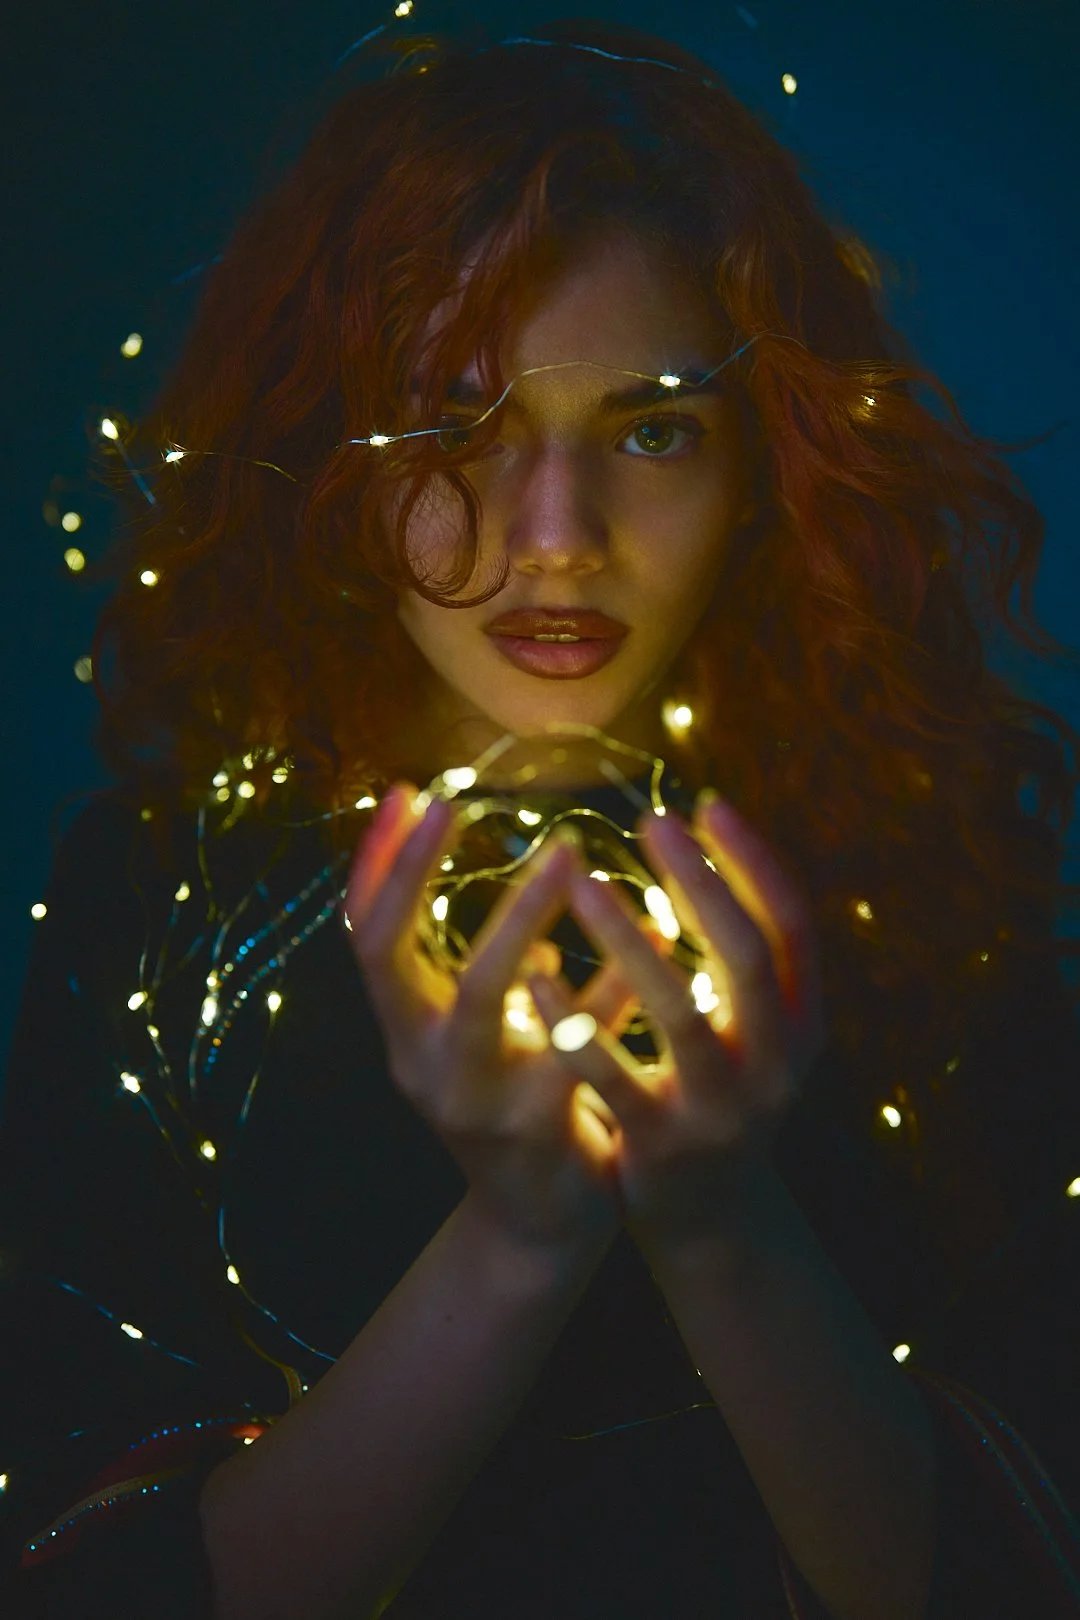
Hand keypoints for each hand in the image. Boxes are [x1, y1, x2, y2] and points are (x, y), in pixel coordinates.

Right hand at [343, 784, 651, 1259]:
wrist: (537, 1221)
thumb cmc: (505, 1098)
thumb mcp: (464, 1030)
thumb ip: (453, 960)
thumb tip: (458, 854)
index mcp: (404, 1029)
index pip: (363, 935)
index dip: (375, 864)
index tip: (407, 792)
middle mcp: (421, 1060)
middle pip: (393, 956)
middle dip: (417, 874)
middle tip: (459, 802)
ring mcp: (474, 1096)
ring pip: (484, 996)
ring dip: (521, 916)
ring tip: (569, 850)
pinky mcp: (540, 1127)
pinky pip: (578, 1040)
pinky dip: (612, 982)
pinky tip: (656, 929)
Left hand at [526, 794, 826, 1259]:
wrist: (715, 1218)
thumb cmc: (723, 1090)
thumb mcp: (756, 1024)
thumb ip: (743, 952)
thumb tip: (706, 840)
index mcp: (805, 1020)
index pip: (792, 924)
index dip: (753, 862)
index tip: (704, 804)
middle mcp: (779, 1062)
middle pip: (749, 958)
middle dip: (702, 884)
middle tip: (651, 821)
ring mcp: (724, 1107)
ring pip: (682, 1015)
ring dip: (630, 944)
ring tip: (585, 884)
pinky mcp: (664, 1145)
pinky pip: (615, 1077)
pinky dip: (576, 1022)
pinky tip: (536, 972)